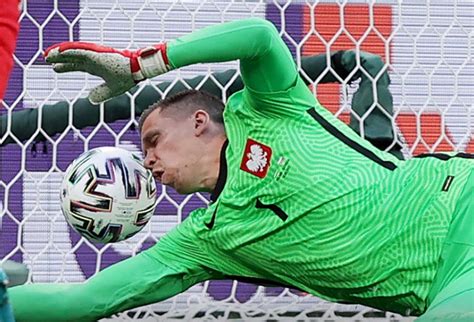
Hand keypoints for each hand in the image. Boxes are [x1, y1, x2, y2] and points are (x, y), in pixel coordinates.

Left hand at [44, 42, 169, 103]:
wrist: (137, 70)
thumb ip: (101, 94)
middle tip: (47, 59)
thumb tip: (90, 99)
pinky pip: (80, 51)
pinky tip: (59, 51)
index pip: (77, 65)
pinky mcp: (97, 54)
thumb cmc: (128, 77)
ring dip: (59, 53)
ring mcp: (95, 55)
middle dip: (59, 59)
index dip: (66, 66)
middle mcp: (94, 59)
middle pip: (72, 58)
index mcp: (97, 66)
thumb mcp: (112, 89)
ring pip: (73, 52)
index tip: (55, 68)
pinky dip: (69, 50)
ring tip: (47, 55)